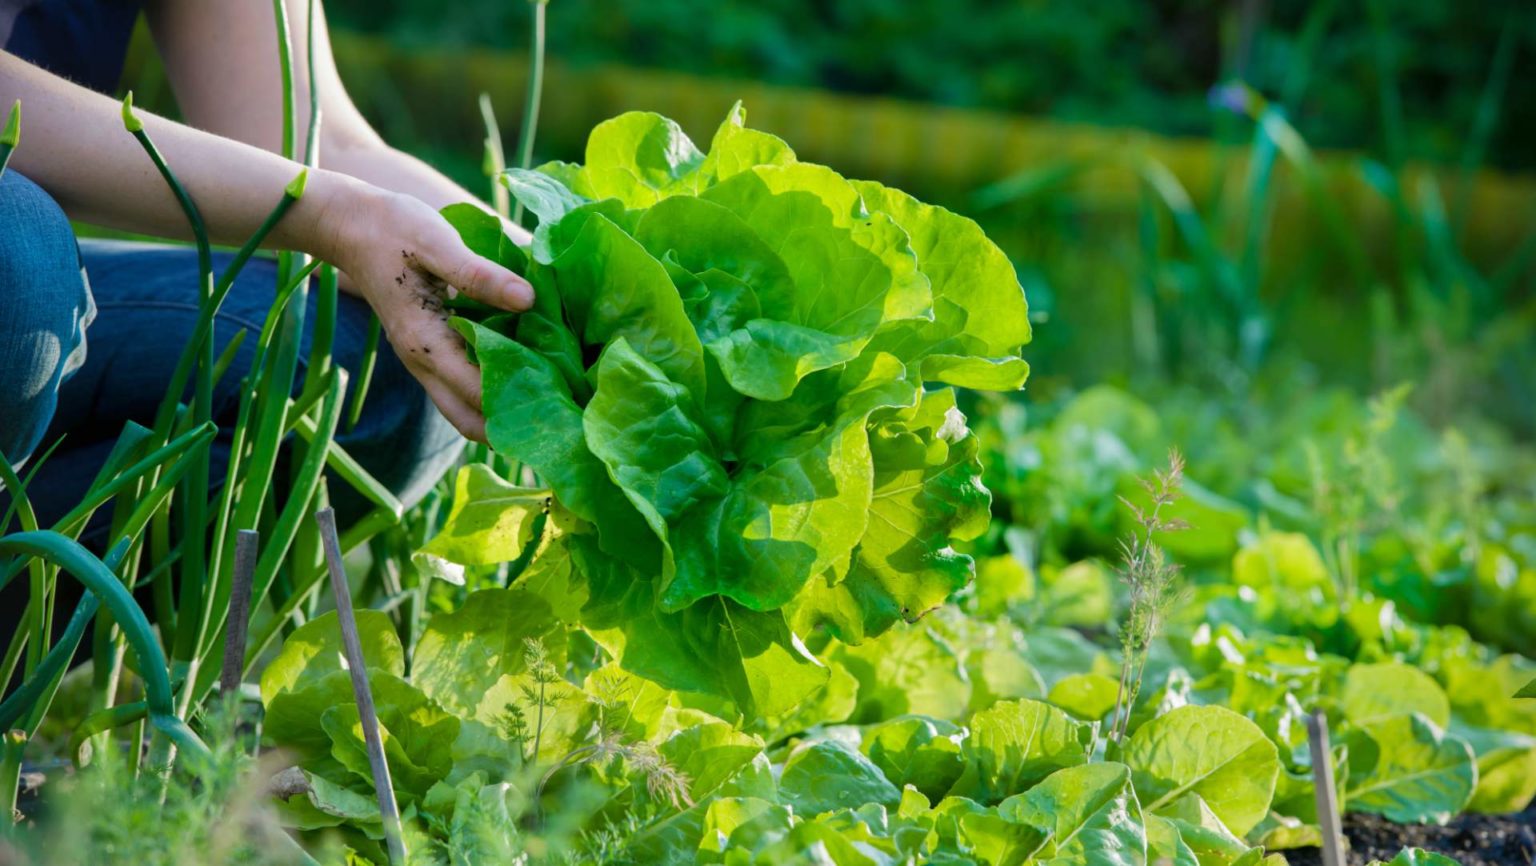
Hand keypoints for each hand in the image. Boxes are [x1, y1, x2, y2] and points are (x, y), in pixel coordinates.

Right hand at [313, 178, 532, 441]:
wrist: (350, 225)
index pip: (477, 393)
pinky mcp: (428, 351)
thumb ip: (480, 275)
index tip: (561, 402)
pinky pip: (460, 386)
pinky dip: (489, 389)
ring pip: (464, 408)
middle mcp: (422, 363)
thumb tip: (529, 300)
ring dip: (499, 411)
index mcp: (425, 342)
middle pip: (469, 420)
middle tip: (558, 416)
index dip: (518, 403)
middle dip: (510, 427)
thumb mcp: (438, 243)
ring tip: (548, 400)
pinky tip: (525, 371)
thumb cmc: (393, 230)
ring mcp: (423, 361)